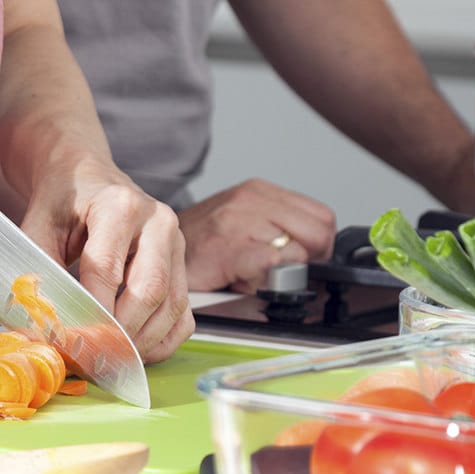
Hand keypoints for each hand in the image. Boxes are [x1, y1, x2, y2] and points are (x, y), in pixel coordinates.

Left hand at [20, 158, 192, 363]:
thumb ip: (37, 270)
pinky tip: (136, 350)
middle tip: (94, 359)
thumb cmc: (65, 201)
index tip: (72, 341)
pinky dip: (163, 340)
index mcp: (119, 205)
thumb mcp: (39, 225)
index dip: (90, 311)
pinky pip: (184, 313)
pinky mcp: (183, 264)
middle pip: (149, 290)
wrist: (88, 178)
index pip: (106, 269)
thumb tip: (40, 322)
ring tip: (112, 360)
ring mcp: (176, 243)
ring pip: (172, 306)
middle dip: (121, 333)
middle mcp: (157, 222)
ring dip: (143, 342)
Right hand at [179, 179, 335, 293]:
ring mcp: (238, 220)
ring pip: (299, 252)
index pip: (321, 217)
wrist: (153, 250)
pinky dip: (265, 281)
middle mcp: (251, 199)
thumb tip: (317, 261)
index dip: (318, 247)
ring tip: (252, 275)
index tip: (301, 261)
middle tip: (281, 273)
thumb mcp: (244, 226)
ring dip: (282, 273)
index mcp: (259, 192)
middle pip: (319, 233)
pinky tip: (242, 280)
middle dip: (308, 261)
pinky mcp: (228, 246)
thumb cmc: (200, 246)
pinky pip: (275, 264)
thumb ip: (279, 233)